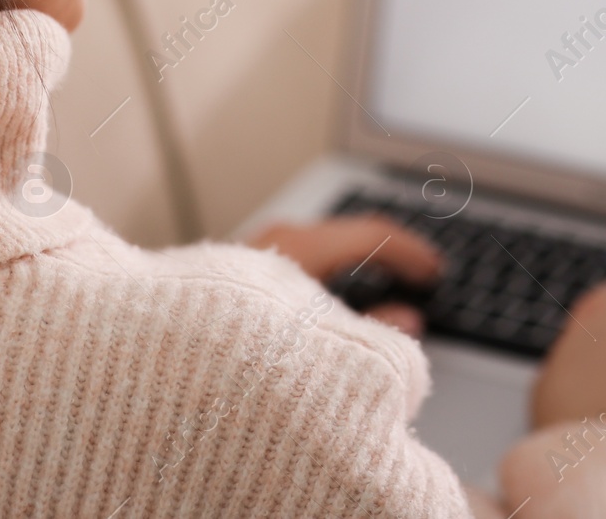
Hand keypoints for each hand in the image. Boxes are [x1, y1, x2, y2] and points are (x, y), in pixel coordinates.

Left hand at [246, 214, 441, 336]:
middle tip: (414, 281)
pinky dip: (319, 282)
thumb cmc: (244, 355)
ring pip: (314, 251)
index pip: (372, 232)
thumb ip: (375, 329)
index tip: (435, 271)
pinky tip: (325, 313)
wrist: (170, 371)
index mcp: (301, 246)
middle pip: (343, 237)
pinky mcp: (231, 273)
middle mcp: (273, 238)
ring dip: (349, 272)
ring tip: (376, 301)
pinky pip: (288, 266)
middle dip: (382, 259)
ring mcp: (248, 251)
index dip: (411, 251)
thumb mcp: (326, 345)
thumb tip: (408, 320)